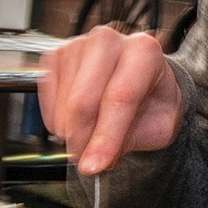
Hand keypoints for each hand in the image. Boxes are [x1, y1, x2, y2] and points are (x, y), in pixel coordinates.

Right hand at [37, 26, 182, 174]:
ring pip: (63, 103)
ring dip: (71, 132)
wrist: (145, 84)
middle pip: (83, 100)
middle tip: (90, 159)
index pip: (119, 97)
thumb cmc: (154, 102)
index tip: (95, 166)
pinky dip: (58, 120)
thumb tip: (94, 161)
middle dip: (83, 139)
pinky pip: (47, 98)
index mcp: (144, 51)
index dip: (105, 137)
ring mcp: (79, 45)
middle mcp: (110, 41)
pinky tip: (75, 121)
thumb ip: (129, 142)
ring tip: (90, 136)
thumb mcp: (159, 127)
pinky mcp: (56, 55)